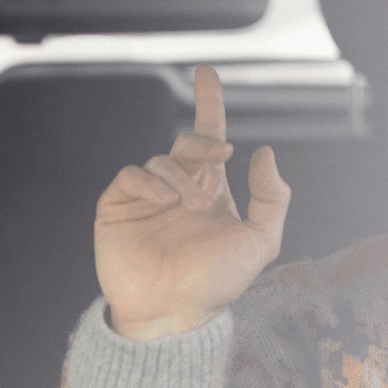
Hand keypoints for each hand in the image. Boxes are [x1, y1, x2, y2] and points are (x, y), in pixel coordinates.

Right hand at [94, 65, 291, 340]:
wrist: (171, 315)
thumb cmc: (215, 285)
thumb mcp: (260, 242)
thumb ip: (271, 197)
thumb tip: (263, 151)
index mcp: (212, 191)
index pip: (211, 137)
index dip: (209, 102)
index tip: (207, 72)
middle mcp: (179, 189)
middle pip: (188, 141)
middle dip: (205, 140)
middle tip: (219, 158)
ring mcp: (147, 198)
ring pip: (162, 159)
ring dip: (180, 176)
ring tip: (189, 206)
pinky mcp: (117, 207)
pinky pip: (131, 175)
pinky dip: (149, 180)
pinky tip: (164, 199)